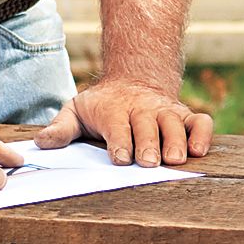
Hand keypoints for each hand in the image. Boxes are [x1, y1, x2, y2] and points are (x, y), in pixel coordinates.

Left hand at [35, 78, 213, 166]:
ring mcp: (166, 111)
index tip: (119, 157)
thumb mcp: (76, 111)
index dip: (119, 141)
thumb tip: (41, 143)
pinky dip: (203, 134)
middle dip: (148, 142)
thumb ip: (61, 128)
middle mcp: (142, 109)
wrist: (132, 82)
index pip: (117, 125)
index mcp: (113, 109)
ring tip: (174, 159)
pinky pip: (200, 122)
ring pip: (175, 123)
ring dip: (176, 140)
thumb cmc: (101, 106)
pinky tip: (198, 150)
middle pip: (147, 124)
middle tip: (148, 161)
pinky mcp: (186, 116)